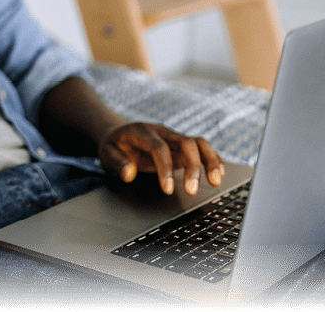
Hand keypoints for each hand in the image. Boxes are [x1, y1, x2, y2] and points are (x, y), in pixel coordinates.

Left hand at [99, 122, 224, 194]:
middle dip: (192, 167)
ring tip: (215, 182)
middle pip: (185, 142)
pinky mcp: (181, 147)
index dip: (165, 168)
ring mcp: (174, 138)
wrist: (119, 134)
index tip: (168, 190)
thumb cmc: (115, 145)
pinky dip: (212, 159)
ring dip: (210, 161)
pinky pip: (201, 149)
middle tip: (192, 191)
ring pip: (198, 143)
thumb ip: (117, 163)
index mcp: (142, 132)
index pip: (159, 148)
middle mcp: (162, 132)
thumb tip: (128, 174)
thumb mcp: (106, 153)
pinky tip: (218, 174)